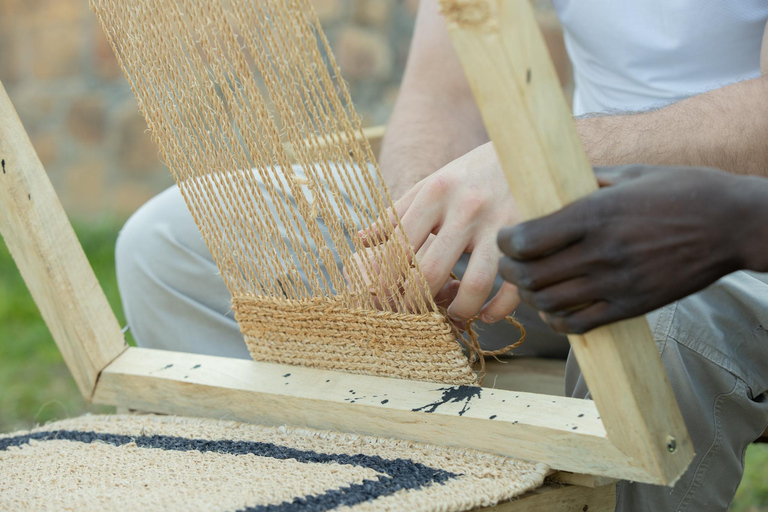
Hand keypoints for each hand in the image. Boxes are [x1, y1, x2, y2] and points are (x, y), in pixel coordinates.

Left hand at [366, 142, 521, 323]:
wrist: (527, 147)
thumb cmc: (471, 173)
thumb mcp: (432, 184)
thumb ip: (397, 213)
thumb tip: (361, 240)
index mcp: (436, 192)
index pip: (400, 247)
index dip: (388, 281)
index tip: (386, 299)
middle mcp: (466, 207)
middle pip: (431, 271)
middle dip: (418, 303)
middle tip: (415, 316)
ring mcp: (499, 222)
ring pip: (475, 283)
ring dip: (460, 310)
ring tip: (454, 315)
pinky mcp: (529, 235)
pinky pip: (514, 285)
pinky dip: (499, 309)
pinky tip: (487, 314)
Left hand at [497, 165, 760, 333]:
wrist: (734, 224)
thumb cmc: (684, 190)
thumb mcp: (632, 173)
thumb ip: (588, 180)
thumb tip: (552, 181)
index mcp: (597, 214)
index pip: (527, 239)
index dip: (505, 241)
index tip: (505, 237)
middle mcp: (602, 251)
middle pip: (530, 275)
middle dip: (509, 270)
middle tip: (509, 262)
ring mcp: (617, 283)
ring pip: (549, 302)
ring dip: (529, 296)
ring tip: (528, 283)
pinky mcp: (632, 306)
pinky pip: (580, 324)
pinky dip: (556, 320)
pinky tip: (554, 308)